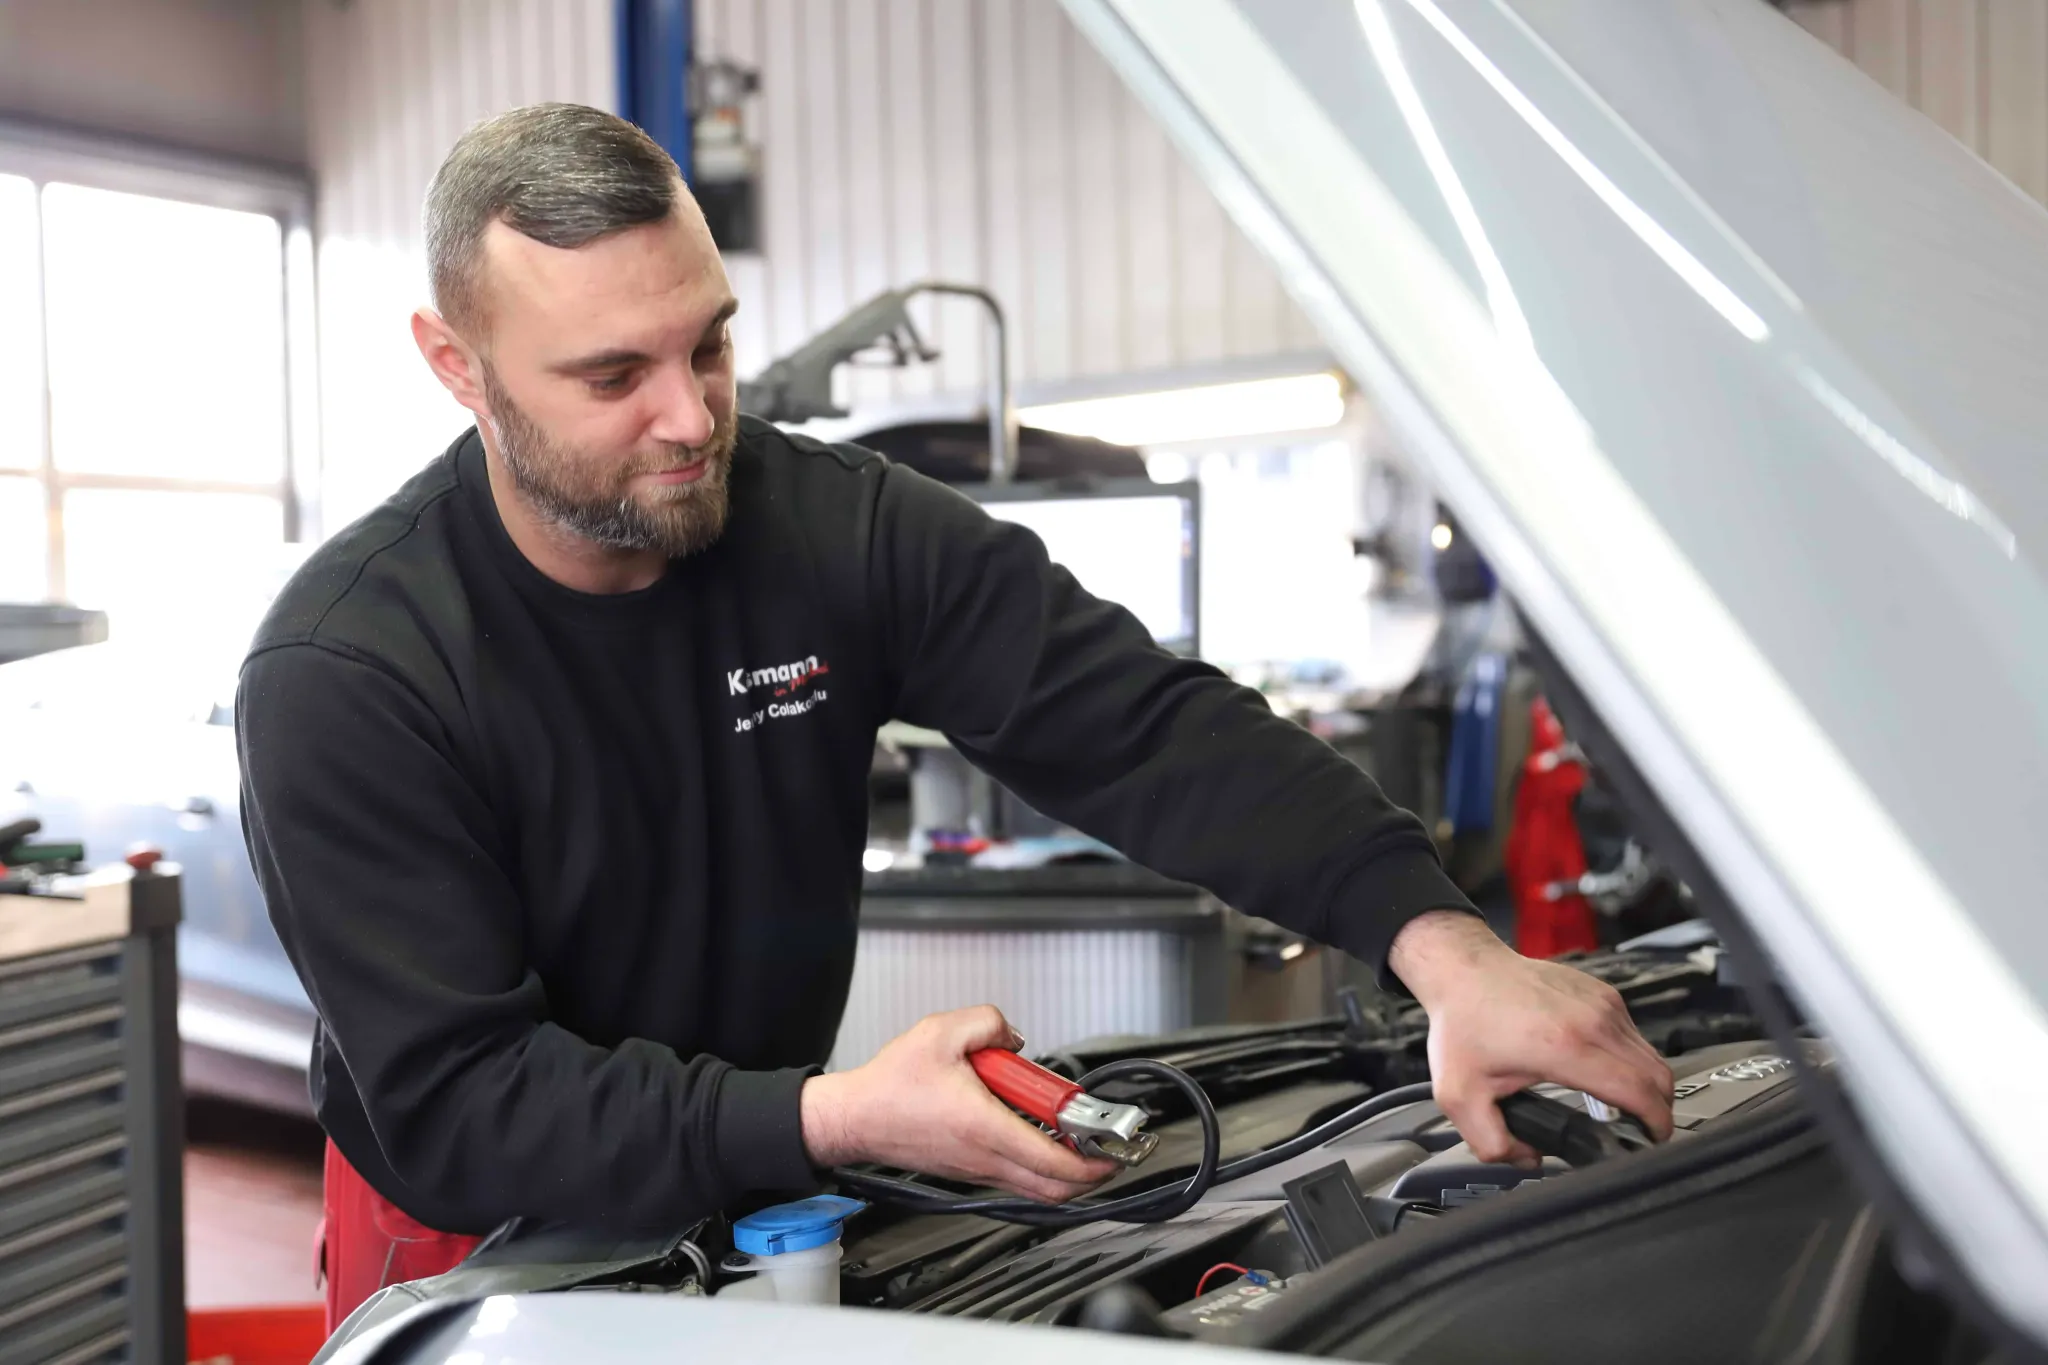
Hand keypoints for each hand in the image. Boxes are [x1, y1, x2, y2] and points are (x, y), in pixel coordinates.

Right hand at [800, 1006, 1120, 1202]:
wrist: (855, 1116)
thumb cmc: (890, 1086)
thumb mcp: (942, 1031)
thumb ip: (989, 1022)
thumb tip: (1013, 1036)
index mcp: (985, 1128)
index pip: (1055, 1161)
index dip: (1094, 1160)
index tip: (1115, 1146)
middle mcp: (985, 1158)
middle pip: (1055, 1189)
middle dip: (1091, 1175)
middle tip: (1107, 1150)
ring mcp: (977, 1169)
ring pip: (1036, 1186)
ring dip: (1063, 1167)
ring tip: (1074, 1135)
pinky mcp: (967, 1169)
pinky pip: (1014, 1175)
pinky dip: (1036, 1162)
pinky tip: (1035, 1131)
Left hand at [1389, 910, 1674, 1167]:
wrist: (1464, 969)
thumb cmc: (1463, 1021)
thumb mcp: (1461, 1096)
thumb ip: (1491, 1142)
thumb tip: (1528, 1159)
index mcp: (1565, 1047)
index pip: (1639, 1091)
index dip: (1656, 1124)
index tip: (1651, 1142)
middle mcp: (1592, 1021)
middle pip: (1657, 1075)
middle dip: (1659, 1111)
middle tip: (1640, 1132)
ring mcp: (1601, 1002)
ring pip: (1650, 1054)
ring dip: (1646, 1085)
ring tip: (1623, 1107)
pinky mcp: (1601, 992)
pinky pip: (1634, 1035)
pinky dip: (1632, 1060)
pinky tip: (1608, 1073)